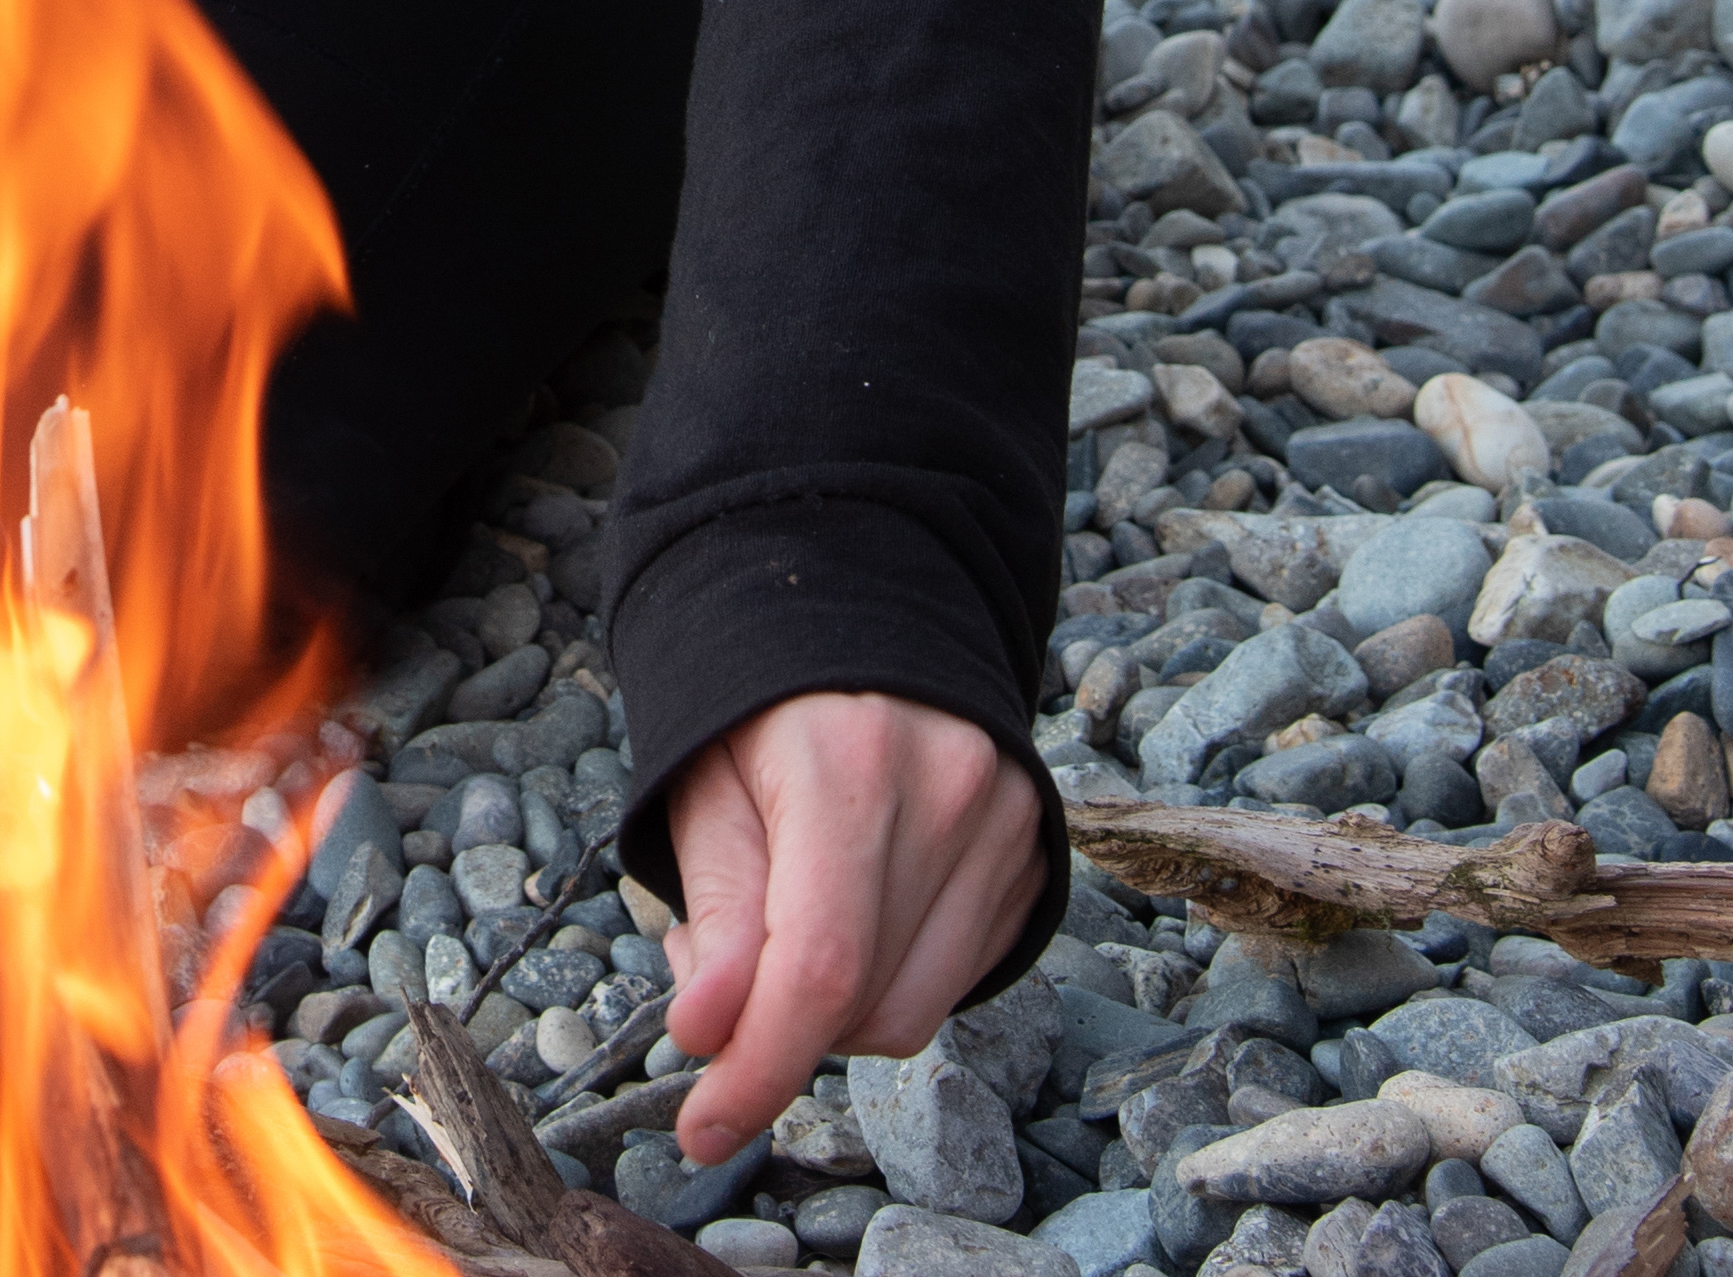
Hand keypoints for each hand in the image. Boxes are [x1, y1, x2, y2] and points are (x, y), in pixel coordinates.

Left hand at [660, 691, 1045, 1161]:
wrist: (857, 606)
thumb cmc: (756, 698)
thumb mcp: (701, 782)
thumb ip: (712, 913)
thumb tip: (707, 1036)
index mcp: (849, 761)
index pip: (819, 969)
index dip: (758, 1070)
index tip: (702, 1126)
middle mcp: (948, 791)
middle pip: (867, 1006)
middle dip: (780, 1028)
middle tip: (722, 970)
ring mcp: (1006, 821)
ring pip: (915, 1011)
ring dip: (834, 1012)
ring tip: (783, 928)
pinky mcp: (1031, 852)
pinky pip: (955, 978)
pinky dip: (887, 981)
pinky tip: (849, 915)